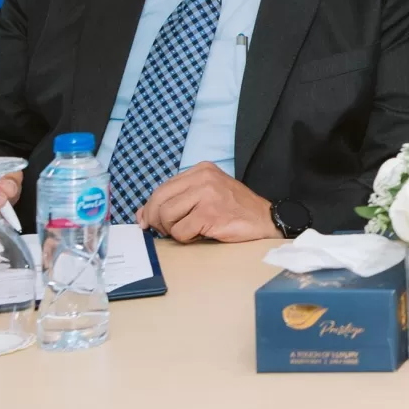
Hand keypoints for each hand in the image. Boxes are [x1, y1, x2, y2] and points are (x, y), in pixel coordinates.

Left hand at [136, 162, 275, 241]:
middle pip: (159, 201)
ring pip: (166, 216)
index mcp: (201, 170)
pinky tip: (201, 234)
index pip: (161, 189)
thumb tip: (142, 215)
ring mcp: (207, 194)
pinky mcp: (210, 214)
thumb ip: (177, 200)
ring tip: (190, 231)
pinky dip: (186, 239)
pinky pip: (180, 231)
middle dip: (157, 221)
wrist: (266, 220)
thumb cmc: (235, 210)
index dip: (151, 208)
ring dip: (173, 231)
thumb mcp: (205, 196)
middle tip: (167, 231)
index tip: (149, 222)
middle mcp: (203, 177)